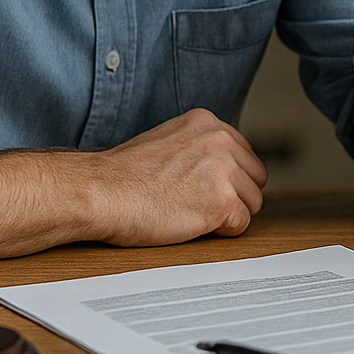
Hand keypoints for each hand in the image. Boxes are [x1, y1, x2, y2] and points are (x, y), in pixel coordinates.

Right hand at [0, 109, 266, 260]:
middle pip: (254, 178)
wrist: (99, 192)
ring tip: (188, 211)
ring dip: (226, 214)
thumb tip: (225, 166)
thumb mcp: (167, 142)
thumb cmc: (122, 175)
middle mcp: (221, 139)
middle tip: (195, 204)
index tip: (205, 188)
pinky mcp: (222, 200)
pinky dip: (219, 232)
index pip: (245, 154)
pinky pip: (241, 225)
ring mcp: (224, 169)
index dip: (229, 178)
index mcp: (208, 121)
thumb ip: (199, 148)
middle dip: (233, 195)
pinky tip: (190, 223)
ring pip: (252, 203)